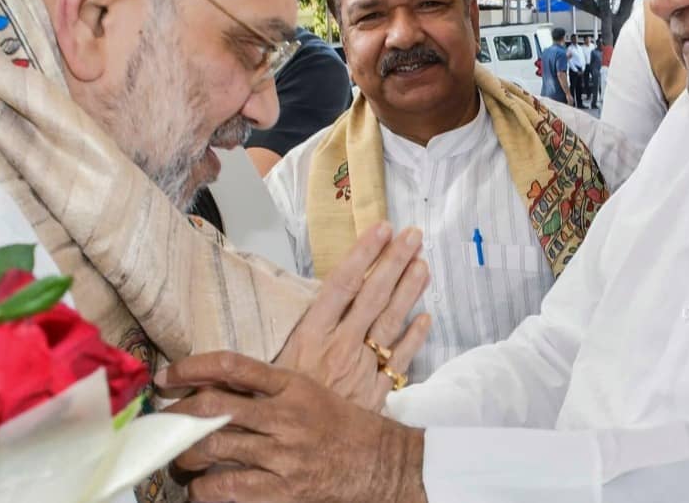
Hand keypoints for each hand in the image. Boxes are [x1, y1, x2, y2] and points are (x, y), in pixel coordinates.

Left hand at [160, 352, 426, 502]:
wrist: (383, 465)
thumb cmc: (344, 427)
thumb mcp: (310, 393)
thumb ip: (267, 390)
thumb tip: (212, 390)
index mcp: (292, 385)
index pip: (231, 366)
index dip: (190, 368)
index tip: (165, 377)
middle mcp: (285, 416)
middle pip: (213, 408)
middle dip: (177, 415)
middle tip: (162, 421)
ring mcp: (283, 455)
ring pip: (213, 448)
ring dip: (184, 454)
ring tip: (179, 459)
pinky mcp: (283, 491)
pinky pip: (226, 487)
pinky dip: (203, 489)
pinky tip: (199, 488)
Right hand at [274, 222, 430, 410]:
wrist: (293, 459)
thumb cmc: (270, 413)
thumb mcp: (262, 372)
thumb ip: (276, 342)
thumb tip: (273, 310)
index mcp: (310, 338)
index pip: (341, 285)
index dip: (362, 255)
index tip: (379, 229)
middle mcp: (340, 348)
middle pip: (372, 296)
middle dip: (393, 262)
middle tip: (412, 235)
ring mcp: (361, 370)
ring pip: (390, 322)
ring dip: (408, 291)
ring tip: (423, 263)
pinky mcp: (374, 393)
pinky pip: (400, 361)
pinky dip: (414, 339)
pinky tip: (426, 318)